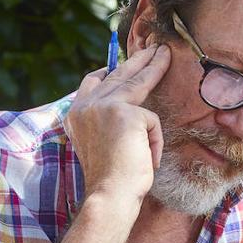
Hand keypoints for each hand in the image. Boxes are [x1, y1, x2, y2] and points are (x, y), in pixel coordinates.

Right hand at [65, 42, 170, 206]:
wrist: (110, 194)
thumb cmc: (111, 177)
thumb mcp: (102, 143)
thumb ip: (107, 121)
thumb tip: (128, 103)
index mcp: (76, 114)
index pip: (93, 82)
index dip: (109, 71)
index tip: (119, 63)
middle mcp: (86, 106)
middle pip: (117, 75)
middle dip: (138, 60)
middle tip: (153, 48)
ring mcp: (104, 106)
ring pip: (137, 82)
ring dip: (154, 66)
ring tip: (166, 53)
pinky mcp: (125, 112)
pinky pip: (152, 119)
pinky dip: (154, 140)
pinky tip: (148, 156)